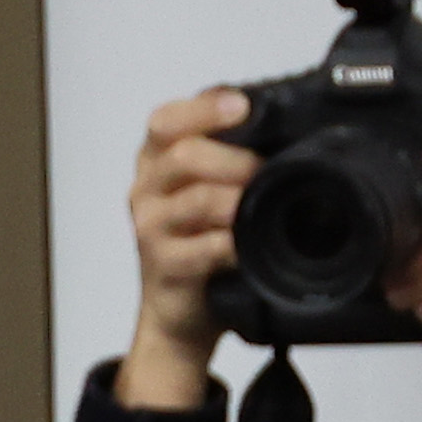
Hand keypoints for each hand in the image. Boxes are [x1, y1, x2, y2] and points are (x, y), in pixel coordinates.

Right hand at [117, 89, 257, 408]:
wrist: (181, 315)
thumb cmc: (200, 245)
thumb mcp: (205, 191)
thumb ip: (223, 157)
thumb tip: (275, 123)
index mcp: (154, 161)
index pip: (166, 120)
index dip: (204, 108)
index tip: (243, 106)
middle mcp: (145, 188)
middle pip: (184, 154)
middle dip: (235, 159)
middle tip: (265, 170)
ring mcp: (150, 227)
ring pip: (198, 199)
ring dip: (239, 199)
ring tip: (262, 206)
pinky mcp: (164, 265)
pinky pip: (206, 247)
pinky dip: (235, 243)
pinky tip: (250, 245)